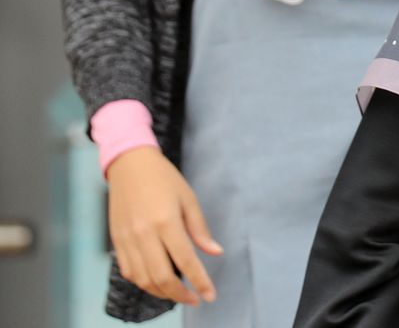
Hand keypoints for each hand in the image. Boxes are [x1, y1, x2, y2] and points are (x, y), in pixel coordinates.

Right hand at [107, 147, 221, 304]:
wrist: (129, 165)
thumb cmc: (164, 179)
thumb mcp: (189, 199)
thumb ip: (200, 229)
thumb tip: (215, 253)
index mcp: (166, 222)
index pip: (186, 261)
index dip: (200, 282)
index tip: (210, 295)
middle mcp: (144, 234)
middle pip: (161, 277)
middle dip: (180, 294)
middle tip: (194, 299)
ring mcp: (127, 239)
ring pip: (143, 279)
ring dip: (161, 292)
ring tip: (178, 293)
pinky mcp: (116, 241)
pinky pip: (129, 271)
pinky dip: (143, 282)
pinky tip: (156, 282)